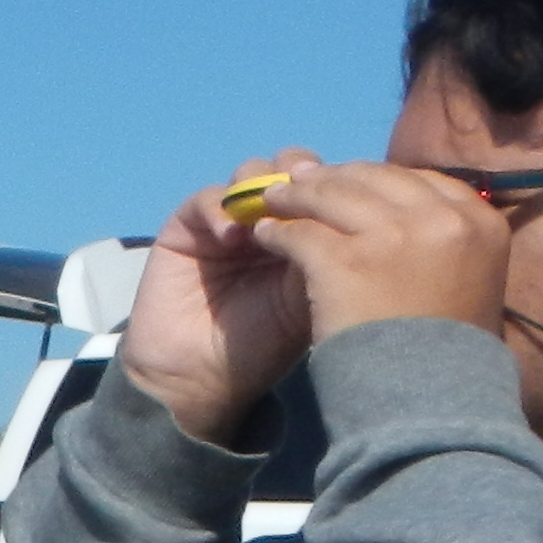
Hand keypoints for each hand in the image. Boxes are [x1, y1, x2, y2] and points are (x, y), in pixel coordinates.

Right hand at [117, 153, 323, 444]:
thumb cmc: (265, 345)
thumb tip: (353, 209)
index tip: (346, 201)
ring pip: (254, 171)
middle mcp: (272, 221)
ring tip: (269, 215)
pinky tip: (230, 238)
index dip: (337, 184)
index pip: (329, 188)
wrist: (201, 375)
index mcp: (310, 236)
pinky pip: (208, 198)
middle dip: (304, 177)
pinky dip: (220, 209)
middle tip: (310, 198)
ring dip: (264, 185)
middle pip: (295, 167)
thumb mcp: (315, 298)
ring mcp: (230, 220)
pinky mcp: (189, 227)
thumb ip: (333, 253)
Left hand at [250, 161, 513, 344]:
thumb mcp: (470, 285)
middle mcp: (443, 219)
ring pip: (330, 195)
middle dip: (333, 178)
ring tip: (272, 202)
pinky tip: (264, 236)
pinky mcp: (346, 261)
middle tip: (301, 182)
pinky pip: (299, 231)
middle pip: (372, 179)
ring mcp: (394, 236)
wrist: (430, 406)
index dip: (376, 180)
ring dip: (296, 196)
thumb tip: (408, 212)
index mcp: (480, 222)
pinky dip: (277, 231)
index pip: (419, 181)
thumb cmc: (449, 358)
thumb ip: (447, 243)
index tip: (350, 184)